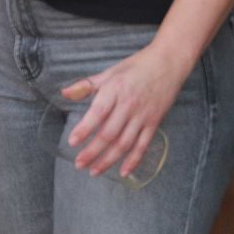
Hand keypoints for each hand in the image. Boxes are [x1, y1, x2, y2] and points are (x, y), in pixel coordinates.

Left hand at [60, 47, 187, 177]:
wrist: (169, 61)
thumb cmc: (138, 65)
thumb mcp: (111, 72)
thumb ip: (87, 85)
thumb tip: (64, 93)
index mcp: (115, 90)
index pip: (97, 113)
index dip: (84, 129)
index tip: (72, 142)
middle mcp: (129, 105)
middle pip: (109, 134)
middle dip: (92, 152)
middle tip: (79, 163)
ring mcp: (143, 115)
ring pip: (124, 144)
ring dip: (108, 160)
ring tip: (94, 171)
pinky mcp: (154, 122)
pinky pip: (143, 145)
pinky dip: (134, 160)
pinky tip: (124, 172)